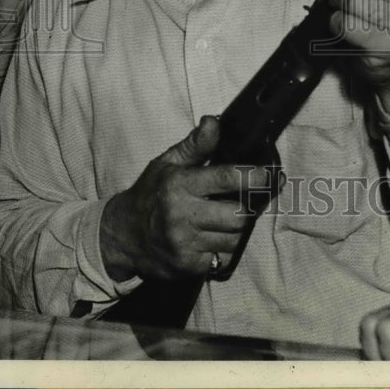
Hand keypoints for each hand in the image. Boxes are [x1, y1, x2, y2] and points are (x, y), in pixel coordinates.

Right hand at [100, 115, 272, 281]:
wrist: (120, 236)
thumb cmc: (149, 194)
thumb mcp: (167, 163)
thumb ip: (196, 145)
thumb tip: (214, 122)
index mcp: (180, 185)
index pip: (224, 179)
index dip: (252, 177)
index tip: (268, 175)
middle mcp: (182, 215)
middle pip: (236, 215)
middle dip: (246, 209)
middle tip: (244, 202)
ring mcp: (184, 244)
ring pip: (233, 239)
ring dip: (236, 230)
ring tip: (226, 219)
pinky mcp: (187, 266)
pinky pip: (221, 259)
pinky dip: (224, 249)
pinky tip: (213, 238)